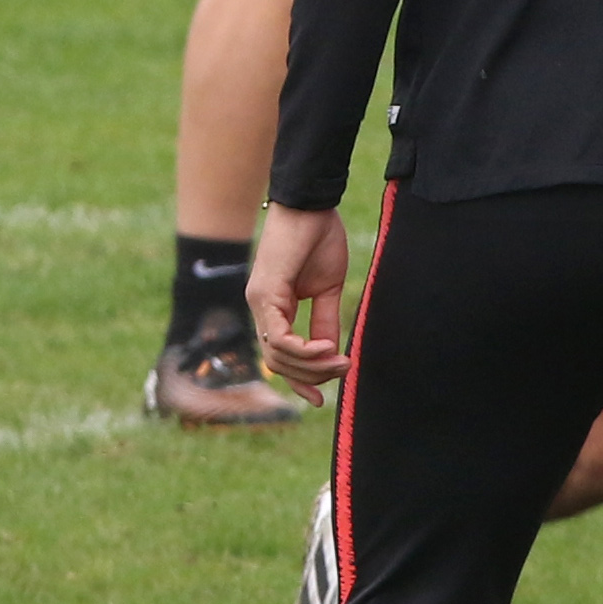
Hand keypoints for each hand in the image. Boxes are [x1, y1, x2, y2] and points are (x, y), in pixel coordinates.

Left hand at [246, 202, 352, 402]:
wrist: (312, 204)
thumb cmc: (319, 238)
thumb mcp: (327, 289)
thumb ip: (325, 322)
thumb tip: (331, 355)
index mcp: (274, 307)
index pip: (279, 356)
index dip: (299, 380)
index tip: (320, 399)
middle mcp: (260, 307)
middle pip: (278, 362)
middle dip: (312, 375)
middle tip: (343, 370)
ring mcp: (259, 301)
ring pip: (277, 354)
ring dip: (311, 365)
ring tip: (340, 362)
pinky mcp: (265, 293)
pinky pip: (278, 335)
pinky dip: (302, 349)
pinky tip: (326, 350)